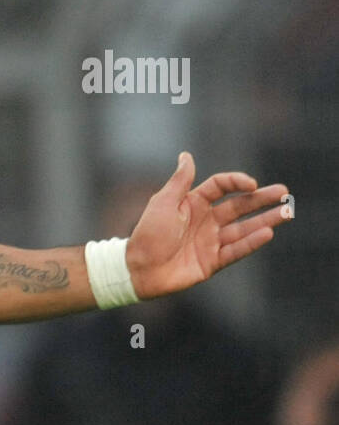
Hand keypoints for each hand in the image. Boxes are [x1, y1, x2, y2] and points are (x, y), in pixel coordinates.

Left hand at [125, 152, 290, 299]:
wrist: (138, 269)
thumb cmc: (147, 233)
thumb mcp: (162, 203)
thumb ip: (180, 181)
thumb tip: (186, 155)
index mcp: (193, 203)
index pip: (221, 186)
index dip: (236, 182)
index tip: (250, 184)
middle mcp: (205, 220)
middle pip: (239, 206)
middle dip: (261, 199)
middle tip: (284, 192)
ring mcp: (211, 241)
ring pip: (243, 228)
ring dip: (265, 220)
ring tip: (287, 212)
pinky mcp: (213, 261)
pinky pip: (236, 250)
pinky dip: (251, 242)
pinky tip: (267, 233)